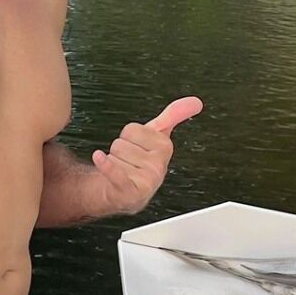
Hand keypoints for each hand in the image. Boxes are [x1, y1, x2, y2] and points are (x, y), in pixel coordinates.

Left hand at [91, 96, 202, 215]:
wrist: (123, 193)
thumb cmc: (139, 164)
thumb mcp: (157, 137)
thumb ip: (174, 116)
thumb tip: (196, 102)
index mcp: (165, 147)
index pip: (131, 129)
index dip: (128, 138)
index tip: (136, 148)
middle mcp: (158, 165)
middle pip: (121, 142)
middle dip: (120, 152)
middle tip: (128, 163)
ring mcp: (146, 180)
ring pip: (114, 155)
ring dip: (113, 163)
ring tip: (123, 172)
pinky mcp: (131, 191)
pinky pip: (115, 171)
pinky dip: (105, 165)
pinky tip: (99, 158)